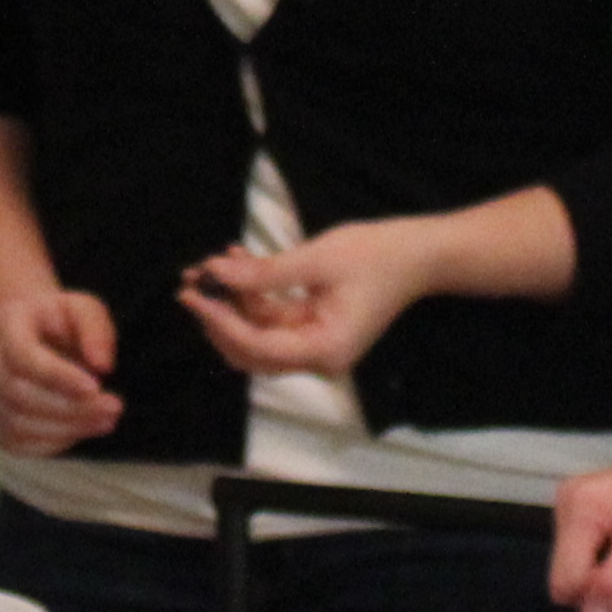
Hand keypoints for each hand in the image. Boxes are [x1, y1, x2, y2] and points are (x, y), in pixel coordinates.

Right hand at [0, 288, 121, 457]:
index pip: (23, 356)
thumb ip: (96, 329)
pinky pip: (16, 443)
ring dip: (66, 428)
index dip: (58, 376)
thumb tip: (102, 366)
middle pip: (19, 394)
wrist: (24, 332)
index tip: (96, 387)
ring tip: (106, 420)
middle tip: (113, 408)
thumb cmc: (56, 320)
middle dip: (70, 407)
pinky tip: (81, 430)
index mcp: (4, 324)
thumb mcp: (82, 308)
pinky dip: (52, 443)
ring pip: (17, 423)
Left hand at [181, 221, 437, 383]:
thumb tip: (215, 273)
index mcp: (323, 350)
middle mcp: (318, 358)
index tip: (192, 293)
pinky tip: (237, 261)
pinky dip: (253, 295)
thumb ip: (264, 272)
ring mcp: (316, 345)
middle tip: (192, 281)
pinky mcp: (316, 328)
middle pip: (251, 351)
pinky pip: (274, 319)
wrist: (419, 253)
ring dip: (233, 302)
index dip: (219, 321)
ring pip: (258, 334)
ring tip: (211, 264)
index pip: (256, 346)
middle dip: (219, 317)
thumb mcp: (316, 259)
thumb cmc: (377, 255)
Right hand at [550, 444, 611, 611]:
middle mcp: (567, 504)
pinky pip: (588, 558)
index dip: (596, 593)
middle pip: (567, 575)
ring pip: (577, 570)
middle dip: (599, 582)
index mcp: (575, 504)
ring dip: (606, 575)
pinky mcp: (590, 516)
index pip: (565, 580)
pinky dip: (609, 565)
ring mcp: (577, 509)